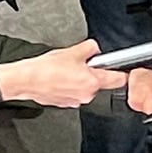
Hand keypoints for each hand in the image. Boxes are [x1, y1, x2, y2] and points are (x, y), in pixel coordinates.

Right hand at [0, 41, 126, 107]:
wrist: (26, 80)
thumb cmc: (46, 69)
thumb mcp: (72, 51)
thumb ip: (89, 48)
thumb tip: (94, 48)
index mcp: (92, 81)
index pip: (118, 80)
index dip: (122, 73)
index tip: (125, 71)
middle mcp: (86, 94)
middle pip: (98, 83)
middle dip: (92, 73)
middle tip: (80, 64)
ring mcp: (75, 101)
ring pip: (84, 88)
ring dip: (79, 80)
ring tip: (64, 71)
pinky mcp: (64, 103)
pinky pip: (72, 93)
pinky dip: (69, 86)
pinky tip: (58, 78)